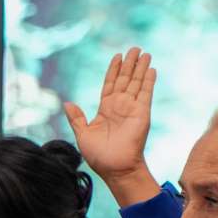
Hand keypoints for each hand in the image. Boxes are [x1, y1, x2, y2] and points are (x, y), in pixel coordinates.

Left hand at [64, 48, 155, 183]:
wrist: (116, 169)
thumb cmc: (99, 156)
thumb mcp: (82, 135)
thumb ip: (77, 118)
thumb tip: (67, 103)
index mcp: (105, 110)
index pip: (110, 84)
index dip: (114, 70)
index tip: (117, 56)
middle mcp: (120, 106)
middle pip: (125, 79)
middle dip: (129, 63)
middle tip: (135, 48)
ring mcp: (132, 108)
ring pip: (136, 82)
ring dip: (140, 67)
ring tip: (144, 52)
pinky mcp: (142, 113)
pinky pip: (146, 93)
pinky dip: (148, 81)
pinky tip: (151, 69)